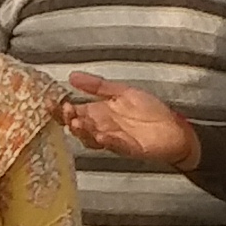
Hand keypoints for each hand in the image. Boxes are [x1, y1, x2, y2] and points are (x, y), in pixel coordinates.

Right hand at [56, 73, 202, 171]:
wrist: (174, 129)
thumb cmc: (150, 111)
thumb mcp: (122, 92)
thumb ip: (98, 86)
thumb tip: (72, 76)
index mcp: (98, 113)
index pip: (73, 112)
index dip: (61, 109)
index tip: (50, 101)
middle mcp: (102, 128)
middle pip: (78, 127)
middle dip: (70, 119)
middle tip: (66, 110)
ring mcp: (114, 140)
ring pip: (92, 139)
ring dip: (84, 131)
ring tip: (78, 122)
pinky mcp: (130, 149)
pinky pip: (116, 146)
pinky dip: (108, 142)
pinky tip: (102, 136)